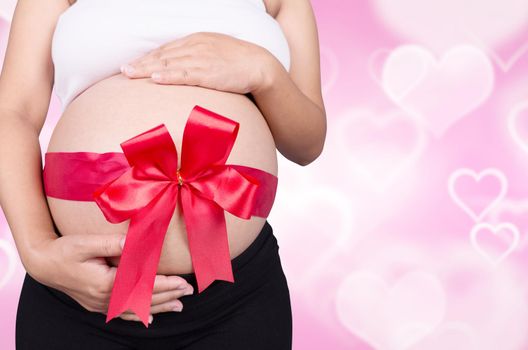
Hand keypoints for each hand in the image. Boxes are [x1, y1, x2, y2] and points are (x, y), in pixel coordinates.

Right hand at [27, 233, 193, 323]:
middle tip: (189, 292)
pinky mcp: (97, 304)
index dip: (166, 285)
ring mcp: (100, 304)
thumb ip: (112, 244)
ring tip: (178, 306)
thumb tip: (135, 242)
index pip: (144, 286)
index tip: (184, 283)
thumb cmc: (64, 250)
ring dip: (159, 307)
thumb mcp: (87, 243)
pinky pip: (122, 313)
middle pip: (144, 299)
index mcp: (106, 283)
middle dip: (169, 296)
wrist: (42, 263)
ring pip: (136, 309)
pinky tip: (149, 318)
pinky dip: (138, 315)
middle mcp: (105, 298)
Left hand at [120, 32, 271, 93]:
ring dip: (147, 69)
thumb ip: (197, 57)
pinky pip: (184, 74)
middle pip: (163, 55)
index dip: (148, 58)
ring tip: (130, 74)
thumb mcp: (215, 52)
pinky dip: (168, 76)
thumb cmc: (237, 61)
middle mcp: (195, 47)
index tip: (133, 64)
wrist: (259, 65)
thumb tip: (182, 67)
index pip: (166, 49)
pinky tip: (155, 78)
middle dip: (141, 63)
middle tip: (123, 70)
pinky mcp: (209, 73)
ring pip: (169, 64)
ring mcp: (201, 59)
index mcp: (196, 41)